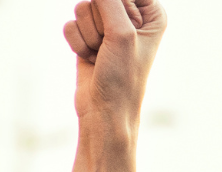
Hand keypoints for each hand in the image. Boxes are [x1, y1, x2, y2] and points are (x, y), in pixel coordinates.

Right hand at [64, 0, 164, 137]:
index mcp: (152, 14)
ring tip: (102, 55)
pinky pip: (70, 24)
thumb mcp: (120, 33)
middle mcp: (131, 16)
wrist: (104, 110)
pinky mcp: (88, 36)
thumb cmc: (122, 77)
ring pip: (82, 8)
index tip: (123, 34)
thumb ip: (108, 0)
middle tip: (110, 48)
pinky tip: (90, 59)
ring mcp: (107, 26)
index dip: (117, 8)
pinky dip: (77, 43)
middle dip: (99, 24)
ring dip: (88, 36)